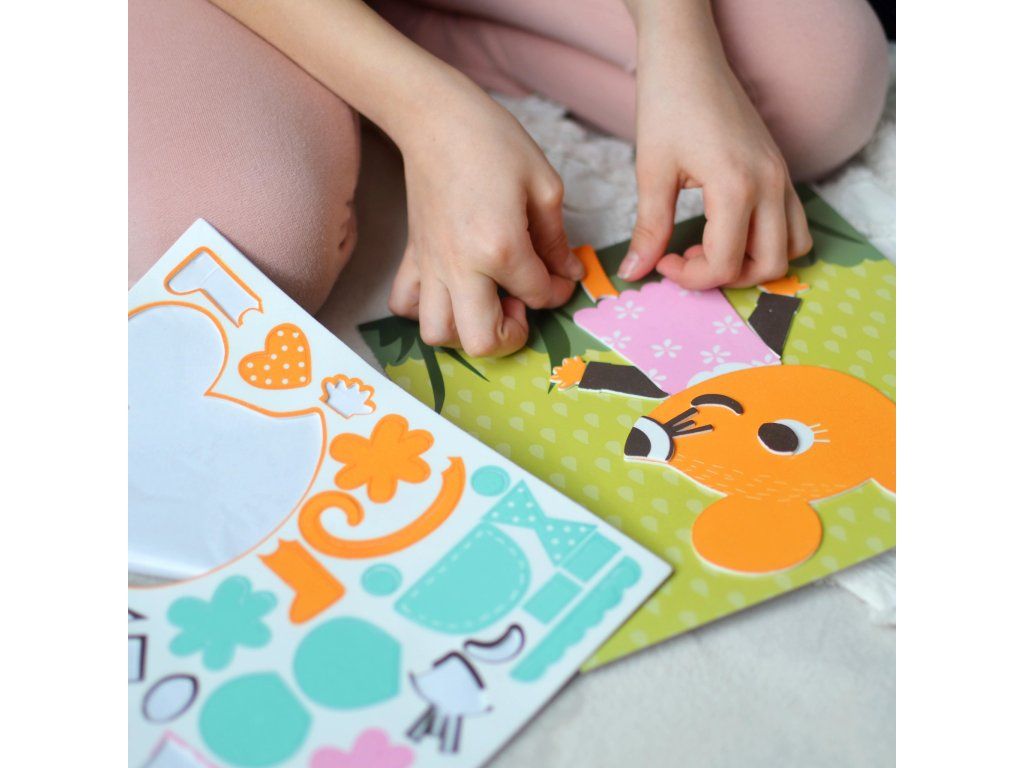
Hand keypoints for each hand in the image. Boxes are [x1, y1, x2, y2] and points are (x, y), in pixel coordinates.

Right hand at [387, 82, 581, 356]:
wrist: (435, 118)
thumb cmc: (494, 142)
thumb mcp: (543, 185)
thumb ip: (557, 239)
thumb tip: (568, 273)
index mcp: (501, 248)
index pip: (539, 295)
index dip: (559, 291)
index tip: (562, 276)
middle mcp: (461, 267)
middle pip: (483, 341)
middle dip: (510, 336)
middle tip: (520, 307)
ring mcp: (431, 266)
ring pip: (439, 334)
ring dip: (466, 331)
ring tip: (485, 302)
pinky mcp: (412, 257)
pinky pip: (405, 305)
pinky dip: (427, 310)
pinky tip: (452, 291)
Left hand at [620, 0, 811, 288]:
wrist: (689, 57)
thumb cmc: (668, 105)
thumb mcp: (651, 171)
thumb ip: (648, 229)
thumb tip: (632, 273)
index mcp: (737, 187)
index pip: (725, 264)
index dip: (690, 278)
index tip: (662, 260)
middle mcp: (771, 184)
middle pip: (768, 266)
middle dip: (726, 277)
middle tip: (687, 259)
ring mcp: (782, 177)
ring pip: (791, 248)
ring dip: (753, 262)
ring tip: (710, 246)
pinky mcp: (781, 170)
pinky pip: (793, 223)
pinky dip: (767, 241)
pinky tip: (726, 228)